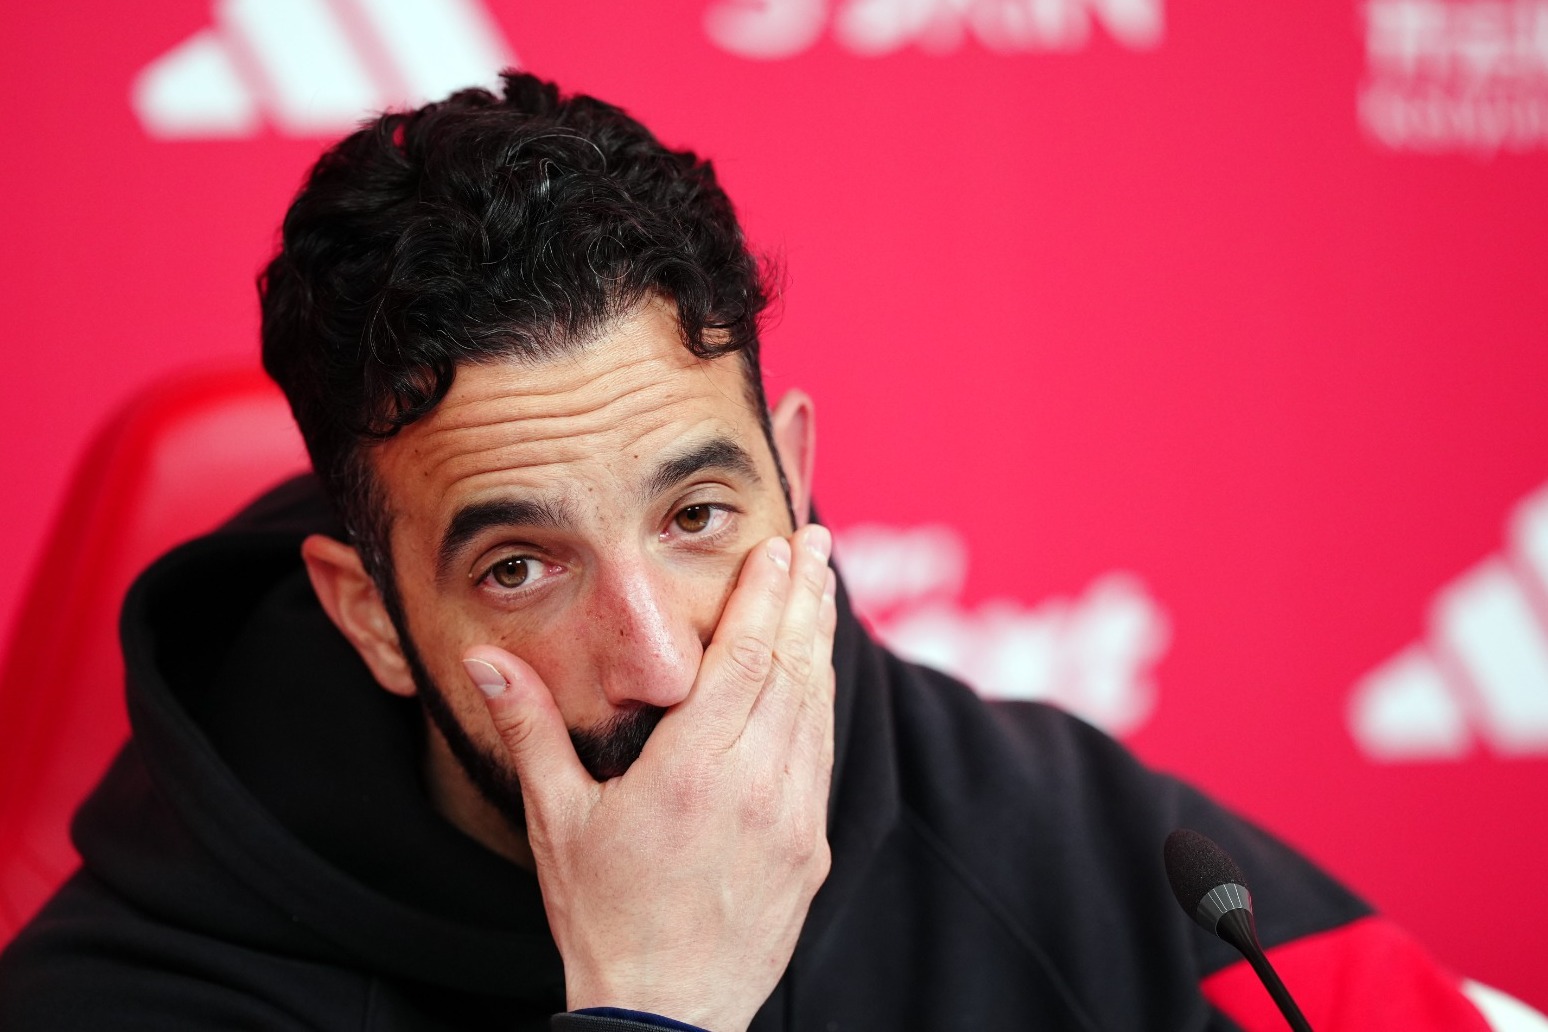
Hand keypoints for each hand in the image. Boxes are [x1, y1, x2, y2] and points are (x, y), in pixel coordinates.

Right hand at [464, 524, 837, 1031]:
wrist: (666, 1016)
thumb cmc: (603, 918)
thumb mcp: (558, 821)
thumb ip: (530, 730)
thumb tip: (483, 661)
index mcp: (692, 770)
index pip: (743, 657)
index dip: (762, 595)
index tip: (776, 547)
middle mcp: (755, 785)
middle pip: (792, 668)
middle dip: (804, 596)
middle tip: (815, 541)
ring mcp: (793, 818)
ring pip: (816, 708)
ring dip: (820, 641)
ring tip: (822, 588)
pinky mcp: (812, 849)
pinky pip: (822, 756)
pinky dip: (822, 703)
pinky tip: (818, 675)